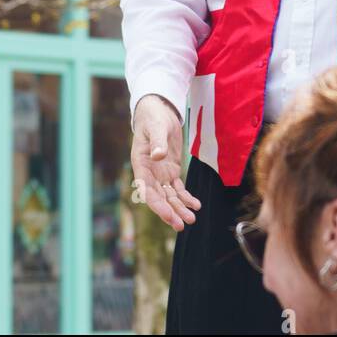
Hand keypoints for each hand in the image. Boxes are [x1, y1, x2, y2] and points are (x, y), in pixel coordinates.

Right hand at [131, 95, 201, 231]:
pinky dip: (186, 197)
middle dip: (170, 212)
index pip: (147, 190)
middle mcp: (149, 173)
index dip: (157, 204)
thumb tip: (158, 155)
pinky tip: (196, 205)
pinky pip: (178, 188)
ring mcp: (160, 174)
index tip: (168, 215)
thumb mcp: (156, 127)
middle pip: (159, 198)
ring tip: (192, 219)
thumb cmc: (153, 118)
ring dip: (180, 208)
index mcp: (141, 165)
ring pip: (170, 196)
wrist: (159, 111)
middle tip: (182, 225)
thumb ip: (157, 141)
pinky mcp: (171, 171)